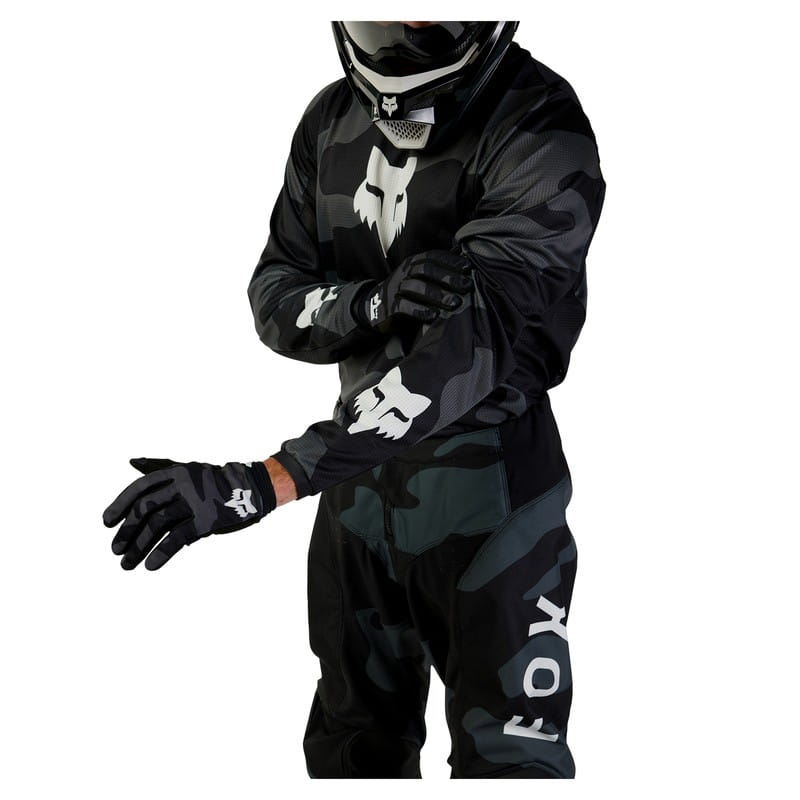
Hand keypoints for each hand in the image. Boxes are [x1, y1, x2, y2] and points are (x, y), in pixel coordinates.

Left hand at [102, 458, 276, 570]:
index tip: (107, 523)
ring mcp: (194, 502)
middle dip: (127, 531)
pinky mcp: (206, 520)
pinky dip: (161, 553)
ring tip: (127, 564)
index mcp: (175, 473)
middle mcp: (182, 485)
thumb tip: (132, 461)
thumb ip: (159, 467)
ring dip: (138, 547)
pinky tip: (151, 566)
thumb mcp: (187, 468)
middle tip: (116, 550)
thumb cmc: (215, 481)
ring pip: (157, 525)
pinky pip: (177, 538)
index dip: (120, 505)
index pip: (139, 488)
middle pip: (145, 508)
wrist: (250, 488)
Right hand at [352, 250, 473, 334]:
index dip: (450, 261)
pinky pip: (404, 306)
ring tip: (455, 303)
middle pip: (426, 270)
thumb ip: (436, 272)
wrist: (374, 307)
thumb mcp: (418, 278)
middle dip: (448, 277)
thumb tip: (466, 265)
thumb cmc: (405, 292)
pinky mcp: (389, 306)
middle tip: (466, 286)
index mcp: (412, 263)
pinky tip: (434, 316)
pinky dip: (420, 311)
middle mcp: (403, 272)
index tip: (467, 268)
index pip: (432, 257)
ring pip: (416, 287)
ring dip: (438, 295)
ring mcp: (394, 289)